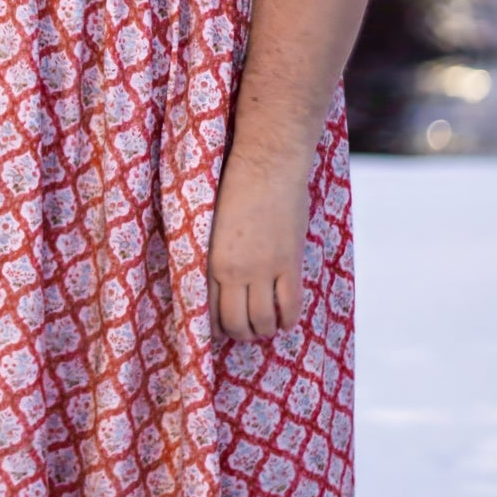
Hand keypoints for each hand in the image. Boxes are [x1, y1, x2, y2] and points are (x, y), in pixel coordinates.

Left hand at [206, 146, 309, 341]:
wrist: (267, 163)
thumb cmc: (234, 184)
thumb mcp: (210, 223)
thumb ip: (213, 253)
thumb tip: (217, 279)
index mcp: (209, 259)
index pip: (206, 310)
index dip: (214, 326)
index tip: (220, 327)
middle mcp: (234, 270)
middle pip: (235, 322)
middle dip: (239, 333)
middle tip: (244, 330)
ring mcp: (264, 268)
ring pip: (263, 320)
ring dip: (263, 330)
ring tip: (264, 326)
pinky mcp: (289, 262)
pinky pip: (290, 305)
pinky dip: (287, 320)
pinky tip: (285, 320)